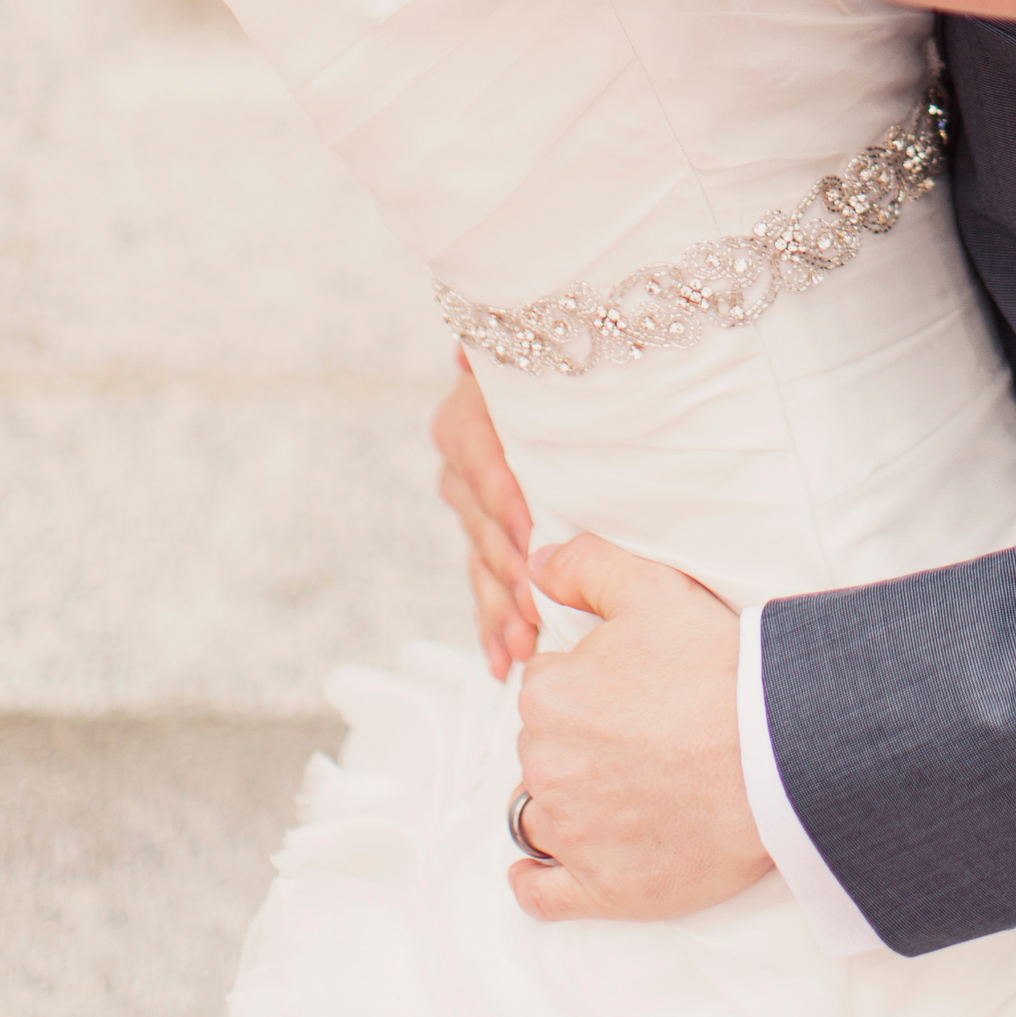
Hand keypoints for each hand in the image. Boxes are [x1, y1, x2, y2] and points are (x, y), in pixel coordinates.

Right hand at [430, 355, 537, 675]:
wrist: (548, 384)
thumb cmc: (554, 370)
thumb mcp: (537, 364)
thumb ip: (511, 360)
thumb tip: (465, 354)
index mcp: (467, 421)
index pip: (482, 464)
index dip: (505, 498)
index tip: (529, 531)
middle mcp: (461, 468)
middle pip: (482, 525)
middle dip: (510, 571)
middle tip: (537, 609)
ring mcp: (470, 511)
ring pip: (482, 565)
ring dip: (502, 610)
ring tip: (522, 651)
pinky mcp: (484, 544)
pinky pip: (483, 588)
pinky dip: (494, 626)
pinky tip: (502, 662)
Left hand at [509, 534, 769, 922]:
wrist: (779, 758)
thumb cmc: (718, 670)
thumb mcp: (653, 590)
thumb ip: (585, 566)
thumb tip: (535, 562)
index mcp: (547, 697)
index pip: (546, 685)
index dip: (588, 682)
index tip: (631, 689)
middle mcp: (545, 767)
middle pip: (544, 747)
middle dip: (579, 739)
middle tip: (641, 735)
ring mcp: (572, 833)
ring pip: (543, 812)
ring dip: (567, 801)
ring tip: (618, 792)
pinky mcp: (601, 888)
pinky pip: (541, 893)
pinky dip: (535, 882)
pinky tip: (536, 871)